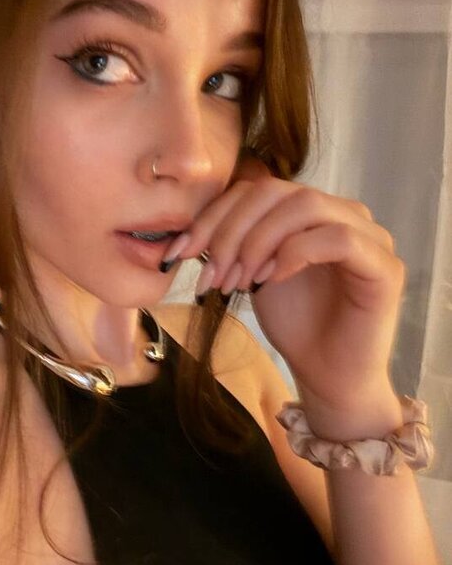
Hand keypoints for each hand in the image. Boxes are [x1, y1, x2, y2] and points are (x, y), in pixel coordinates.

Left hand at [175, 152, 405, 414]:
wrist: (328, 375)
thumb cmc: (295, 325)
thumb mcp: (251, 274)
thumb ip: (233, 243)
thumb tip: (186, 229)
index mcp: (309, 210)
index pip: (255, 189)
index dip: (213, 216)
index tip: (181, 252)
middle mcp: (342, 212)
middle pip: (275, 191)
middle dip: (230, 231)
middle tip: (210, 274)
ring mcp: (368, 235)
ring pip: (304, 205)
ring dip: (258, 242)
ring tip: (238, 282)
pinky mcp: (384, 265)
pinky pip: (337, 237)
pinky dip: (295, 253)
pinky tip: (271, 280)